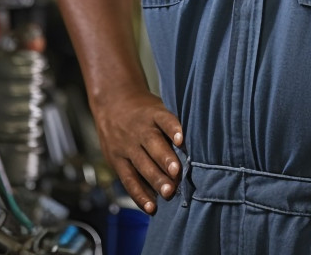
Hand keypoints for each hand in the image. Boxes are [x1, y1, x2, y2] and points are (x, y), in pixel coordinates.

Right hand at [93, 87, 184, 214]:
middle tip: (177, 174)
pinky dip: (139, 195)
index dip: (173, 129)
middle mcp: (139, 130)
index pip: (164, 120)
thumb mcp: (158, 108)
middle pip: (152, 145)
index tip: (182, 140)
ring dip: (155, 180)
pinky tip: (151, 207)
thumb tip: (197, 144)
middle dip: (165, 160)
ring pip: (141, 164)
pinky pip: (128, 180)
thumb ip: (173, 125)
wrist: (112, 104)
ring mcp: (126, 146)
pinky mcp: (116, 161)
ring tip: (168, 192)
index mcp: (153, 114)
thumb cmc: (145, 111)